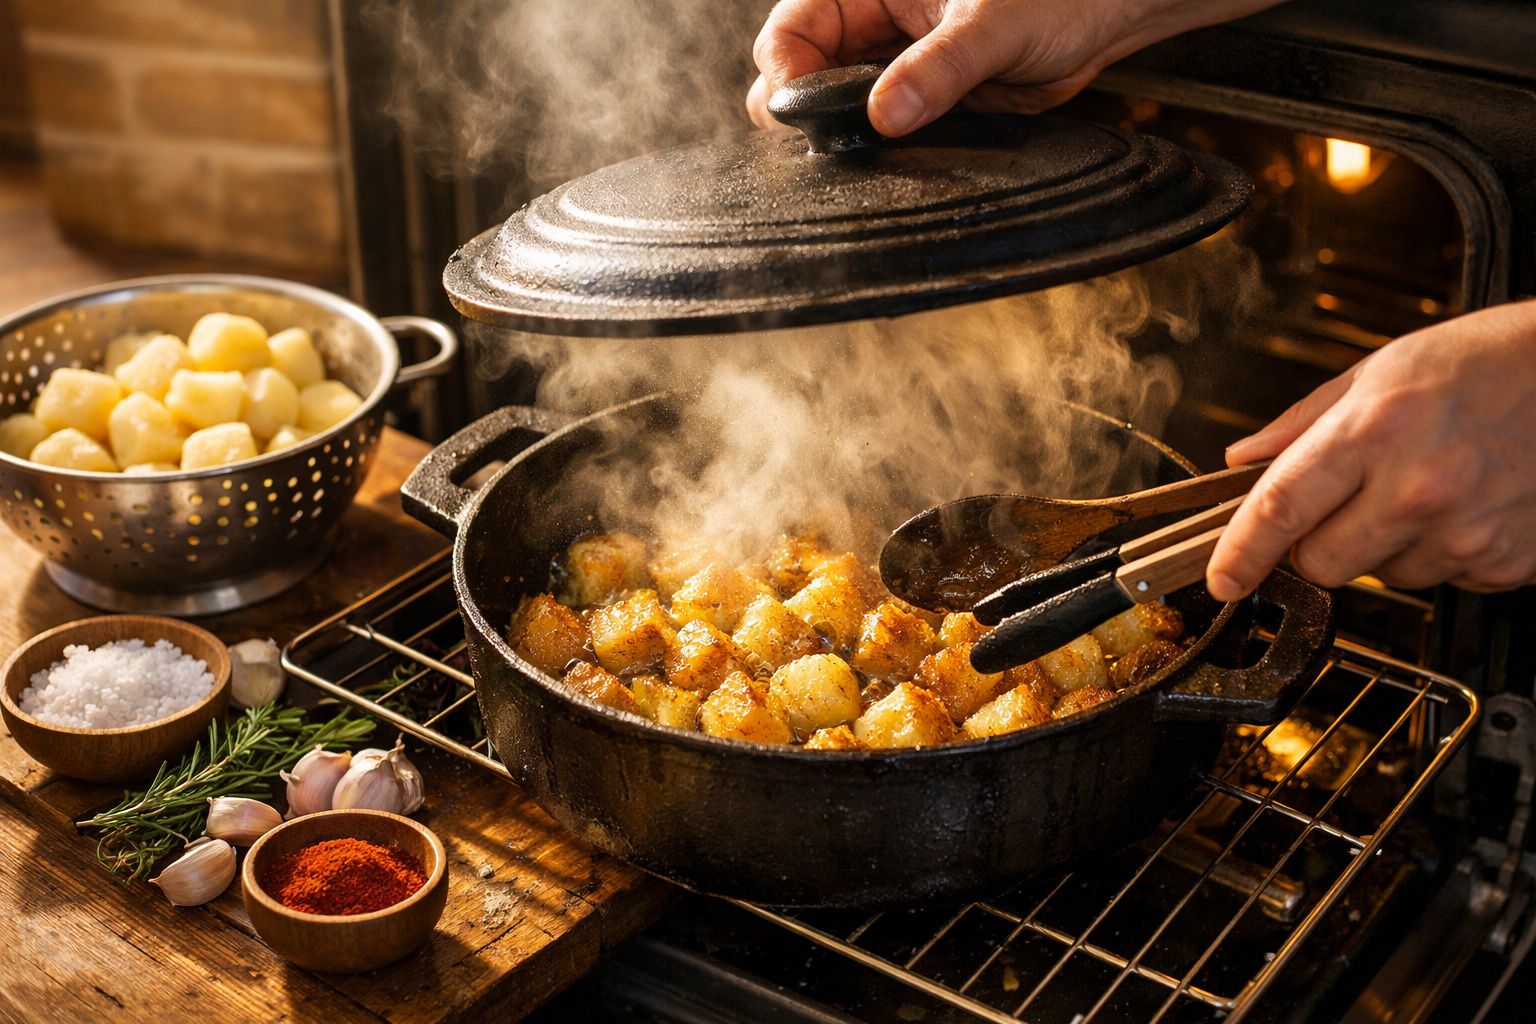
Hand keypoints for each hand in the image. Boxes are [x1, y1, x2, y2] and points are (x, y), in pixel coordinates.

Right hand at [747, 0, 1282, 136]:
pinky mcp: (921, 102)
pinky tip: (884, 162)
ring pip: (836, 108)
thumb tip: (885, 113)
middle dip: (803, 109)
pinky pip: (881, 131)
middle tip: (822, 141)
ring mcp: (894, 66)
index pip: (794, 29)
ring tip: (853, 155)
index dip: (785, 70)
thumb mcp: (994, 25)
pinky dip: (877, 150)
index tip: (795, 110)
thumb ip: (940, 68)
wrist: (1107, 16)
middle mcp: (875, 24)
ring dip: (839, 134)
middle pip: (803, 72)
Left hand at [1207, 300, 1535, 598]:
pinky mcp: (1505, 563)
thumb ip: (1302, 423)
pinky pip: (1443, 579)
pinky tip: (1466, 504)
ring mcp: (1466, 533)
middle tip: (1350, 500)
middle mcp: (1419, 489)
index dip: (1241, 553)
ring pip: (1382, 577)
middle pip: (1322, 563)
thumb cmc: (1487, 363)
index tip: (1222, 579)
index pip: (1280, 511)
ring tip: (1428, 487)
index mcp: (1374, 432)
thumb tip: (1244, 461)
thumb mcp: (1381, 370)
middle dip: (1318, 542)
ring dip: (1387, 545)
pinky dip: (1442, 551)